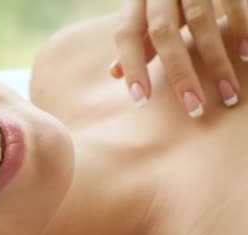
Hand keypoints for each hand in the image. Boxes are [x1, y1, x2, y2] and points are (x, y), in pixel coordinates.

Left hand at [111, 0, 247, 117]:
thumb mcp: (147, 10)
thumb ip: (137, 40)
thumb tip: (115, 74)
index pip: (126, 33)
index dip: (132, 67)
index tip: (141, 102)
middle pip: (163, 32)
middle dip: (179, 74)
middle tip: (194, 109)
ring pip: (200, 21)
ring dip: (216, 61)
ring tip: (229, 94)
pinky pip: (232, 1)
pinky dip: (240, 29)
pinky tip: (247, 56)